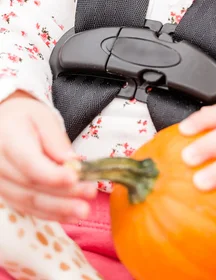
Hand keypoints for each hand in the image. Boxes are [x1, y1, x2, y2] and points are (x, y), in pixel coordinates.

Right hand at [0, 91, 96, 221]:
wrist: (4, 124)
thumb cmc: (26, 118)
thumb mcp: (44, 119)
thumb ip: (57, 142)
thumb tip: (73, 165)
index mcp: (8, 140)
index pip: (30, 163)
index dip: (52, 175)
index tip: (75, 179)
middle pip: (31, 186)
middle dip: (63, 195)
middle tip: (89, 195)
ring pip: (28, 202)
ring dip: (58, 209)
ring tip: (83, 210)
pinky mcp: (5, 194)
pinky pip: (26, 208)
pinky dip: (49, 213)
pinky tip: (69, 215)